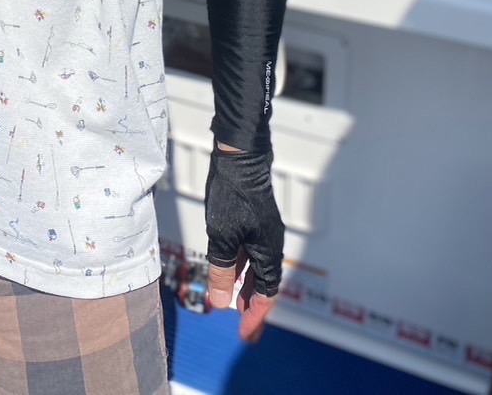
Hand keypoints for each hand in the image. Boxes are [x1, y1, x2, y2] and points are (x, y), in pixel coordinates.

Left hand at [204, 145, 282, 342]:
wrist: (239, 156)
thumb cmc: (231, 195)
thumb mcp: (221, 238)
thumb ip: (221, 271)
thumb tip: (221, 303)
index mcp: (268, 252)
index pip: (265, 294)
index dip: (255, 316)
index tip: (246, 335)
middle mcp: (270, 244)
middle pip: (264, 284)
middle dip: (253, 307)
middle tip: (244, 328)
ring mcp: (263, 231)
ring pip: (257, 268)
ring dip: (245, 287)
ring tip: (233, 304)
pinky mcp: (254, 221)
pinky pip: (250, 253)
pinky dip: (241, 267)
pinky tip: (229, 272)